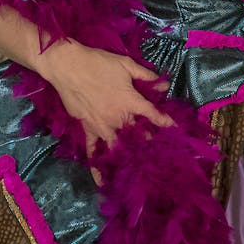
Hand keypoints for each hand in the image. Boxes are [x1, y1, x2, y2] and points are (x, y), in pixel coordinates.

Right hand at [40, 41, 172, 155]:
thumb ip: (146, 75)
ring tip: (138, 166)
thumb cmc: (98, 63)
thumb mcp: (125, 64)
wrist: (68, 66)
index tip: (175, 129)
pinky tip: (102, 181)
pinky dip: (97, 166)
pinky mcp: (87, 129)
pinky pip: (93, 151)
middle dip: (148, 142)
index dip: (165, 121)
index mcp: (130, 101)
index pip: (152, 115)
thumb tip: (164, 83)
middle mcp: (118, 118)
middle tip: (158, 150)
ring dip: (129, 155)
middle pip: (138, 134)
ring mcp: (102, 126)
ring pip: (119, 146)